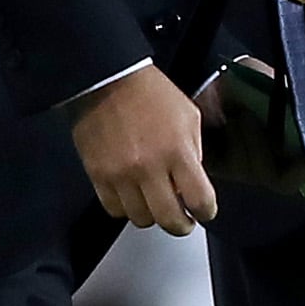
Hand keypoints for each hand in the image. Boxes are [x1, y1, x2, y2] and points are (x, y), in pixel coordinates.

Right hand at [72, 63, 217, 233]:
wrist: (108, 80)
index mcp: (177, 151)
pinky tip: (133, 197)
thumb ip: (195, 152)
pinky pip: (114, 209)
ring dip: (153, 215)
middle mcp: (149, 167)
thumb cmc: (150, 93)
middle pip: (169, 220)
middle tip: (184, 220)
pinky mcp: (98, 175)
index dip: (206, 212)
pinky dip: (126, 208)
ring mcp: (121, 174)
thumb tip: (192, 183)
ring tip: (156, 203)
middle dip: (182, 225)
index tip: (205, 211)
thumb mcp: (189, 117)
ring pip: (141, 218)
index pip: (199, 200)